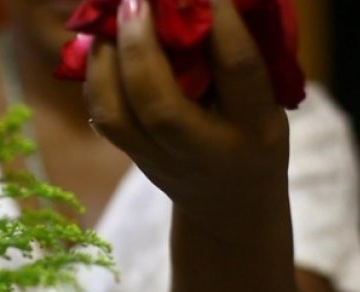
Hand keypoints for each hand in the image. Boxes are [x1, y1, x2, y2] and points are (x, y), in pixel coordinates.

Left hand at [85, 0, 289, 237]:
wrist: (227, 203)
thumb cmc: (251, 134)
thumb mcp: (265, 102)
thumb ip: (233, 61)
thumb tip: (198, 5)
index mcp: (254, 127)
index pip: (237, 71)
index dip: (222, 25)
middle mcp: (203, 149)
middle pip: (161, 106)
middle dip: (141, 47)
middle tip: (134, 0)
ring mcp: (161, 159)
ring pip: (117, 117)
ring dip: (103, 61)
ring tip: (104, 19)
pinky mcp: (133, 157)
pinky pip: (103, 117)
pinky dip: (94, 76)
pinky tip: (96, 43)